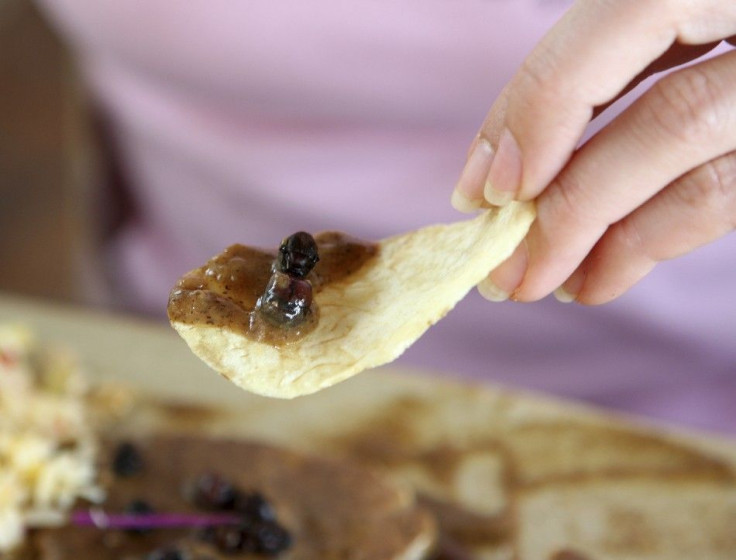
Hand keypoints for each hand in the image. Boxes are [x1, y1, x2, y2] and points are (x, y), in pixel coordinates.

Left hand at [452, 0, 735, 303]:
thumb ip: (598, 70)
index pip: (628, 19)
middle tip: (503, 273)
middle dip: (571, 207)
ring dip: (608, 239)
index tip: (483, 187)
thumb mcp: (671, 17)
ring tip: (543, 284)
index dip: (543, 105)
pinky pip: (728, 199)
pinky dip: (654, 241)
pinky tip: (600, 275)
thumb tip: (501, 170)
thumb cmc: (706, 30)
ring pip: (708, 174)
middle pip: (672, 117)